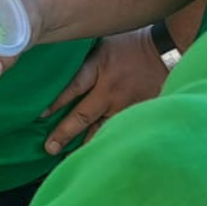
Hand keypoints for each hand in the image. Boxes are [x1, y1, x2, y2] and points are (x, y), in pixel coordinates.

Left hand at [37, 28, 165, 154]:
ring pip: (102, 130)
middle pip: (84, 115)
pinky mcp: (138, 113)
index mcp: (99, 67)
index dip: (56, 102)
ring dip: (85, 145)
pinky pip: (120, 131)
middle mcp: (110, 89)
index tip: (40, 116)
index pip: (73, 87)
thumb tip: (55, 64)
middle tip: (49, 148)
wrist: (166, 52)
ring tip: (68, 161)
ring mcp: (125, 105)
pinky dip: (108, 142)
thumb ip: (84, 59)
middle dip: (65, 133)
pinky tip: (97, 155)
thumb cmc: (130, 45)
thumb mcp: (103, 44)